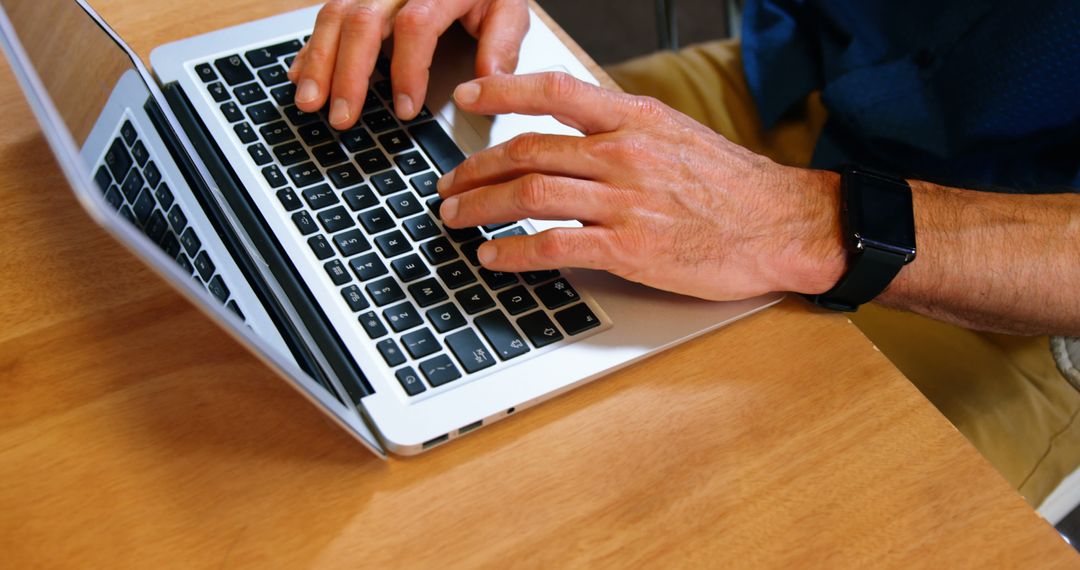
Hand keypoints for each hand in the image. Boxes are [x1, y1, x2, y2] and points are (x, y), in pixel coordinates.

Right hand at [288, 0, 528, 129]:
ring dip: (318, 62)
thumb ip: (501, 45)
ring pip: (336, 14)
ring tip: (311, 103)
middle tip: (343, 117)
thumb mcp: (506, 7)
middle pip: (363, 20)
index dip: (407, 69)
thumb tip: (486, 86)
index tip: (406, 109)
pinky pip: (326, 14)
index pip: (416, 24)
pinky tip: (299, 75)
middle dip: (348, 73)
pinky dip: (310, 48)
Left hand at [437, 73, 847, 300]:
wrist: (783, 224)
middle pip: (526, 150)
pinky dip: (513, 251)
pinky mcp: (630, 249)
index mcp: (635, 119)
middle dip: (475, 168)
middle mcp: (623, 153)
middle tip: (450, 184)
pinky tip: (493, 257)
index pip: (554, 91)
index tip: (467, 97)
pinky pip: (552, 245)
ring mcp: (625, 201)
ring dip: (481, 207)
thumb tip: (575, 138)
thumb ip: (623, 133)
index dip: (501, 89)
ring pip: (529, 194)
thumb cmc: (734, 186)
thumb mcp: (677, 136)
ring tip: (456, 219)